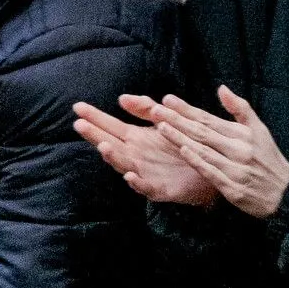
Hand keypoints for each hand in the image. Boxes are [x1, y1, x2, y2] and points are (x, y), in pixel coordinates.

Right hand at [69, 97, 219, 206]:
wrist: (211, 170)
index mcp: (136, 139)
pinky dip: (137, 182)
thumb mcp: (165, 120)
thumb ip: (146, 110)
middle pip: (110, 144)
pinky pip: (146, 187)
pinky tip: (130, 175)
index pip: (110, 126)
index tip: (78, 107)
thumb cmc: (185, 146)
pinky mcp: (160, 189)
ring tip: (103, 146)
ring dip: (113, 157)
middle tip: (79, 124)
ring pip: (124, 165)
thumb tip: (122, 98)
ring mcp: (145, 173)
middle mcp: (136, 156)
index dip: (94, 117)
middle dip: (94, 134)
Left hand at [136, 86, 288, 218]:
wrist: (285, 193)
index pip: (208, 119)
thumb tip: (221, 88)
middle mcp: (238, 148)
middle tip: (156, 110)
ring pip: (204, 150)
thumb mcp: (260, 130)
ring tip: (161, 127)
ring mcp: (235, 167)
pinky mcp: (232, 187)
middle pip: (202, 132)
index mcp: (242, 134)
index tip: (167, 100)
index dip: (187, 109)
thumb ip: (240, 109)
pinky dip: (197, 161)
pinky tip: (183, 151)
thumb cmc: (268, 160)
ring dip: (181, 138)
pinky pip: (211, 171)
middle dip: (177, 120)